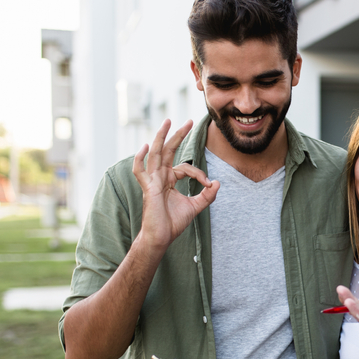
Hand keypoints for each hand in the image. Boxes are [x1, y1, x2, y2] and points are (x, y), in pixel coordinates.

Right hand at [132, 119, 218, 250]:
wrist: (162, 238)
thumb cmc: (173, 223)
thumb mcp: (195, 207)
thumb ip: (207, 195)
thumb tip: (218, 183)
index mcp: (169, 179)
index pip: (185, 167)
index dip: (199, 173)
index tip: (208, 184)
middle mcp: (160, 177)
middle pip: (169, 151)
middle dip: (178, 135)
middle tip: (189, 121)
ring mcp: (152, 181)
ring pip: (156, 154)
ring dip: (162, 137)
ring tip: (167, 121)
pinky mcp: (148, 188)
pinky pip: (140, 171)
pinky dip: (140, 159)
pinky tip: (146, 147)